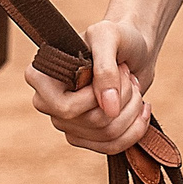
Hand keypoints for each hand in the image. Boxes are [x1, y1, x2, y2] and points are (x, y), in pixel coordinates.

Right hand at [27, 17, 158, 153]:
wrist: (134, 49)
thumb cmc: (117, 37)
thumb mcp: (108, 37)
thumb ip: (105, 69)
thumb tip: (109, 109)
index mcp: (40, 76)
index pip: (65, 108)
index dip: (96, 97)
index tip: (116, 69)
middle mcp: (48, 102)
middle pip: (91, 123)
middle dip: (123, 98)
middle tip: (128, 74)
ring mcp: (67, 122)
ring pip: (106, 136)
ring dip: (132, 111)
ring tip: (134, 86)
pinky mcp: (87, 136)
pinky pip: (112, 147)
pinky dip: (135, 129)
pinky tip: (142, 108)